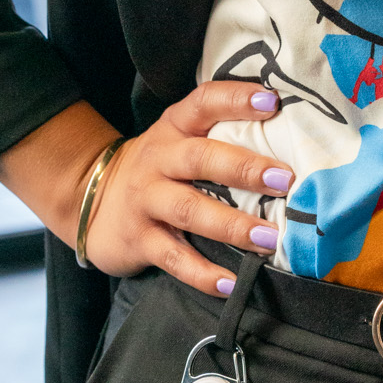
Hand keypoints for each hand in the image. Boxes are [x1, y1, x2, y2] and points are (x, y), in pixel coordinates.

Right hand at [83, 81, 291, 295]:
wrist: (91, 200)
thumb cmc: (159, 167)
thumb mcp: (178, 138)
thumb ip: (220, 134)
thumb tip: (290, 140)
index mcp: (175, 127)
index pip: (204, 103)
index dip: (236, 100)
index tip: (272, 102)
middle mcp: (159, 159)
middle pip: (200, 158)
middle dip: (244, 168)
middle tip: (285, 180)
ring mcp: (147, 200)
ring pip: (190, 210)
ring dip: (232, 226)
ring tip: (269, 239)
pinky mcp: (139, 240)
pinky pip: (174, 258)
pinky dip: (203, 273)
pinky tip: (231, 282)